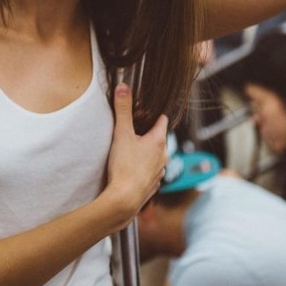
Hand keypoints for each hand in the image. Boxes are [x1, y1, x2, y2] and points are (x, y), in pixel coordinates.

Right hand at [104, 84, 168, 228]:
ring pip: (155, 157)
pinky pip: (150, 172)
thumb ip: (123, 109)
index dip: (151, 114)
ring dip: (145, 152)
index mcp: (158, 141)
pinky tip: (131, 169)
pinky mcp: (152, 186)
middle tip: (130, 130)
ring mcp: (159, 172)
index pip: (161, 120)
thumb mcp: (121, 133)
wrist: (125, 199)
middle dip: (146, 133)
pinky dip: (142, 168)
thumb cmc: (125, 166)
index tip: (140, 112)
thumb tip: (124, 86)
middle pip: (158, 138)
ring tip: (129, 151)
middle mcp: (163, 156)